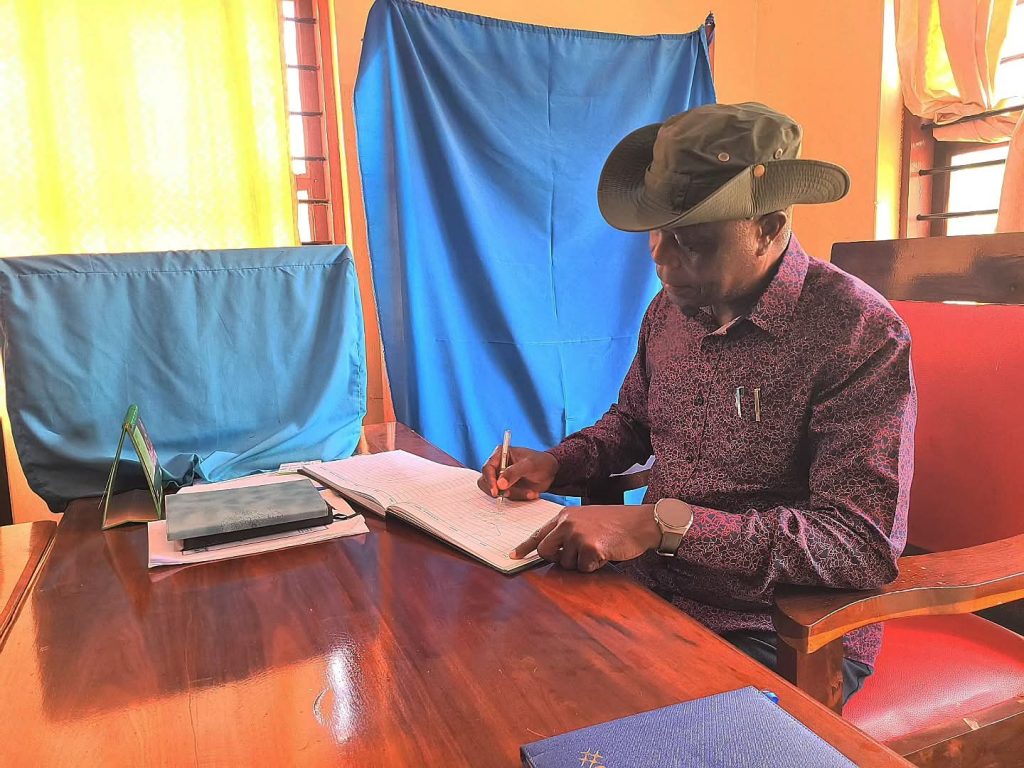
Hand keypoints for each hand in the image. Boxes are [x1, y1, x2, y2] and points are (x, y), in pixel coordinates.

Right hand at [478, 445, 558, 500]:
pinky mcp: (507, 488)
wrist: (551, 472)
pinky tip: (531, 493)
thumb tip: (499, 484)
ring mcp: (501, 478)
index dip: (489, 480)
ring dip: (514, 494)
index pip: (487, 468)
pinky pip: (507, 497)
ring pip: (497, 492)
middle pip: (485, 482)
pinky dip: (519, 497)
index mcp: (500, 454)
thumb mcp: (529, 465)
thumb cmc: (540, 462)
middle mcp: (498, 466)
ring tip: (530, 492)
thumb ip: (514, 473)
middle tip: (509, 494)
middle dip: (498, 490)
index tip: (496, 491)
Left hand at [510, 504, 660, 571]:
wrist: (640, 522)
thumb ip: (568, 530)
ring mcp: (577, 535)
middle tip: (577, 556)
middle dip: (557, 559)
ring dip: (582, 562)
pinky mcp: (590, 548)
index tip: (513, 556)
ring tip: (599, 547)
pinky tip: (606, 552)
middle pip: (545, 552)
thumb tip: (554, 550)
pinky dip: (595, 566)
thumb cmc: (616, 522)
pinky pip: (584, 569)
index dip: (524, 547)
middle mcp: (567, 524)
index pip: (538, 533)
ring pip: (567, 564)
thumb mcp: (587, 519)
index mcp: (564, 516)